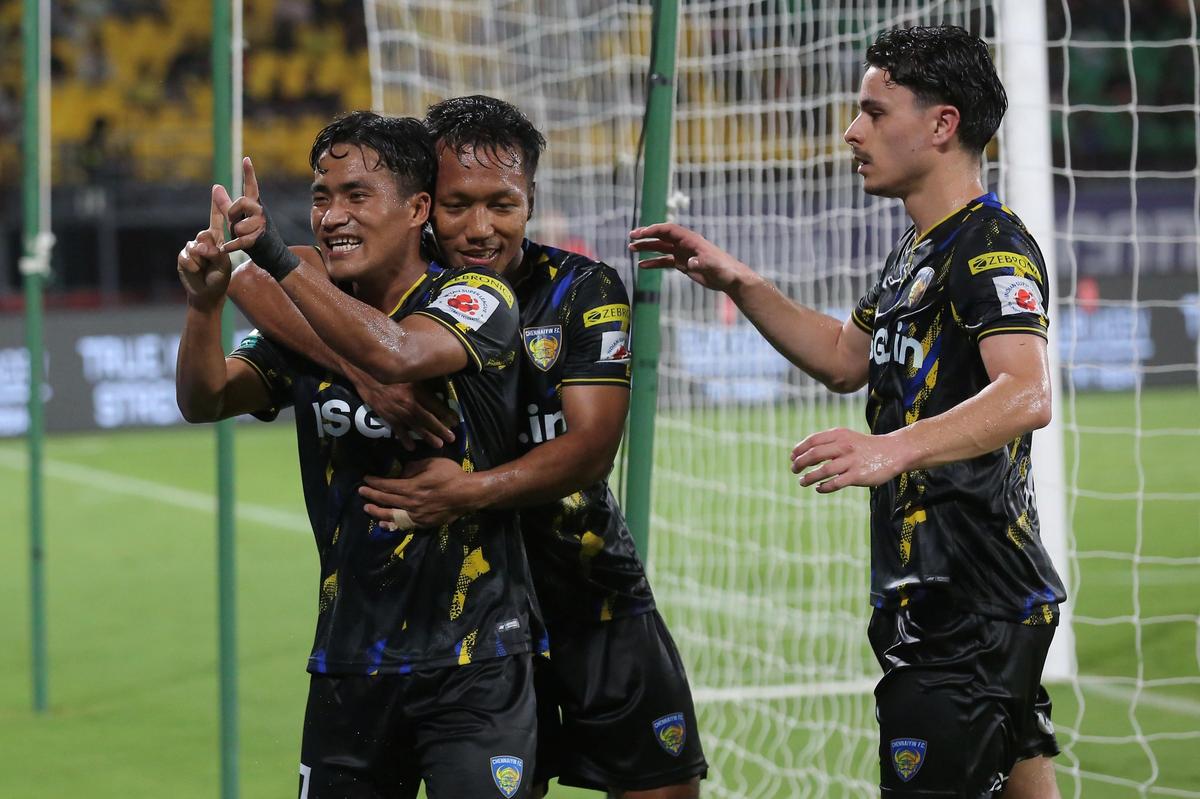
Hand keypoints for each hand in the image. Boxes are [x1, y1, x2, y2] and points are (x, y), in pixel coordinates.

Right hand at [177, 185, 234, 310]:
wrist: (207, 294)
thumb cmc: (219, 278)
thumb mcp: (223, 265)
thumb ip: (214, 253)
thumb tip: (198, 247)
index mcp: (218, 240)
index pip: (216, 219)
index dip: (216, 205)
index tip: (217, 188)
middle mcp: (204, 241)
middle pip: (205, 234)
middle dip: (209, 249)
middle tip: (211, 260)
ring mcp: (192, 248)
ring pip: (196, 246)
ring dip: (202, 260)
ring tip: (205, 268)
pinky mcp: (183, 256)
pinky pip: (187, 256)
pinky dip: (193, 266)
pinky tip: (195, 271)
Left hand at [216, 156, 299, 278]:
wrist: (273, 255)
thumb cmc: (253, 234)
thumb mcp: (238, 217)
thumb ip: (226, 203)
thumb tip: (216, 186)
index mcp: (255, 205)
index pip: (251, 187)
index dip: (249, 173)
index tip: (246, 159)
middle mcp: (260, 213)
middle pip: (241, 202)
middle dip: (233, 212)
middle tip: (235, 221)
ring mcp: (260, 226)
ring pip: (238, 225)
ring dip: (234, 233)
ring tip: (241, 237)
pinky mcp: (257, 241)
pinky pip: (238, 241)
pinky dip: (230, 246)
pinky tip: (225, 249)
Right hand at [352, 377, 458, 450]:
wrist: (369, 377)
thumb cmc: (392, 374)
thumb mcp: (411, 375)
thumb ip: (424, 383)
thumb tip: (439, 390)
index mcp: (417, 391)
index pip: (436, 405)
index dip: (446, 414)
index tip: (455, 421)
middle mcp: (410, 403)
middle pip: (429, 418)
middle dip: (441, 429)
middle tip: (451, 438)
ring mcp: (399, 412)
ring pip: (416, 427)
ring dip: (428, 437)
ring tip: (438, 445)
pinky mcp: (388, 417)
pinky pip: (398, 430)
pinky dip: (405, 439)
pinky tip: (411, 447)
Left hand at [359, 458, 481, 527]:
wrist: (467, 494)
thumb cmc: (451, 475)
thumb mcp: (432, 463)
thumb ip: (414, 467)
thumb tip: (403, 471)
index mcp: (412, 487)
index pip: (387, 485)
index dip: (375, 482)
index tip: (366, 479)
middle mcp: (411, 503)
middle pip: (385, 500)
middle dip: (371, 495)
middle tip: (361, 491)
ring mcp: (416, 515)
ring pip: (391, 515)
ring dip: (377, 512)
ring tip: (367, 508)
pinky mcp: (423, 523)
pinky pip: (403, 524)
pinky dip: (392, 523)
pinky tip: (384, 522)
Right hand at [628, 222, 753, 291]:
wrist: (730, 278)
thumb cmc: (724, 270)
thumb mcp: (713, 267)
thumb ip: (702, 264)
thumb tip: (691, 262)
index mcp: (691, 240)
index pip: (669, 230)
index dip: (655, 230)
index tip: (641, 233)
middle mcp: (685, 244)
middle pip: (662, 236)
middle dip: (646, 236)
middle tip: (631, 237)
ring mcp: (683, 254)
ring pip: (661, 248)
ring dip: (646, 248)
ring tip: (631, 249)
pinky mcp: (683, 264)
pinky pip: (665, 261)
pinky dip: (653, 263)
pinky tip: (642, 266)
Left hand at [790, 427, 907, 492]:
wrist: (893, 452)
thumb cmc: (865, 446)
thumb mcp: (847, 437)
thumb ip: (828, 442)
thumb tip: (803, 452)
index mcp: (839, 434)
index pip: (812, 440)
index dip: (799, 449)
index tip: (792, 457)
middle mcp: (844, 446)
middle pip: (814, 455)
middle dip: (800, 463)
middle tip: (794, 470)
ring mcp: (851, 461)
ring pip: (823, 471)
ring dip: (809, 478)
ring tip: (802, 482)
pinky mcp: (858, 476)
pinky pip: (836, 483)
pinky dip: (824, 487)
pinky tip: (818, 488)